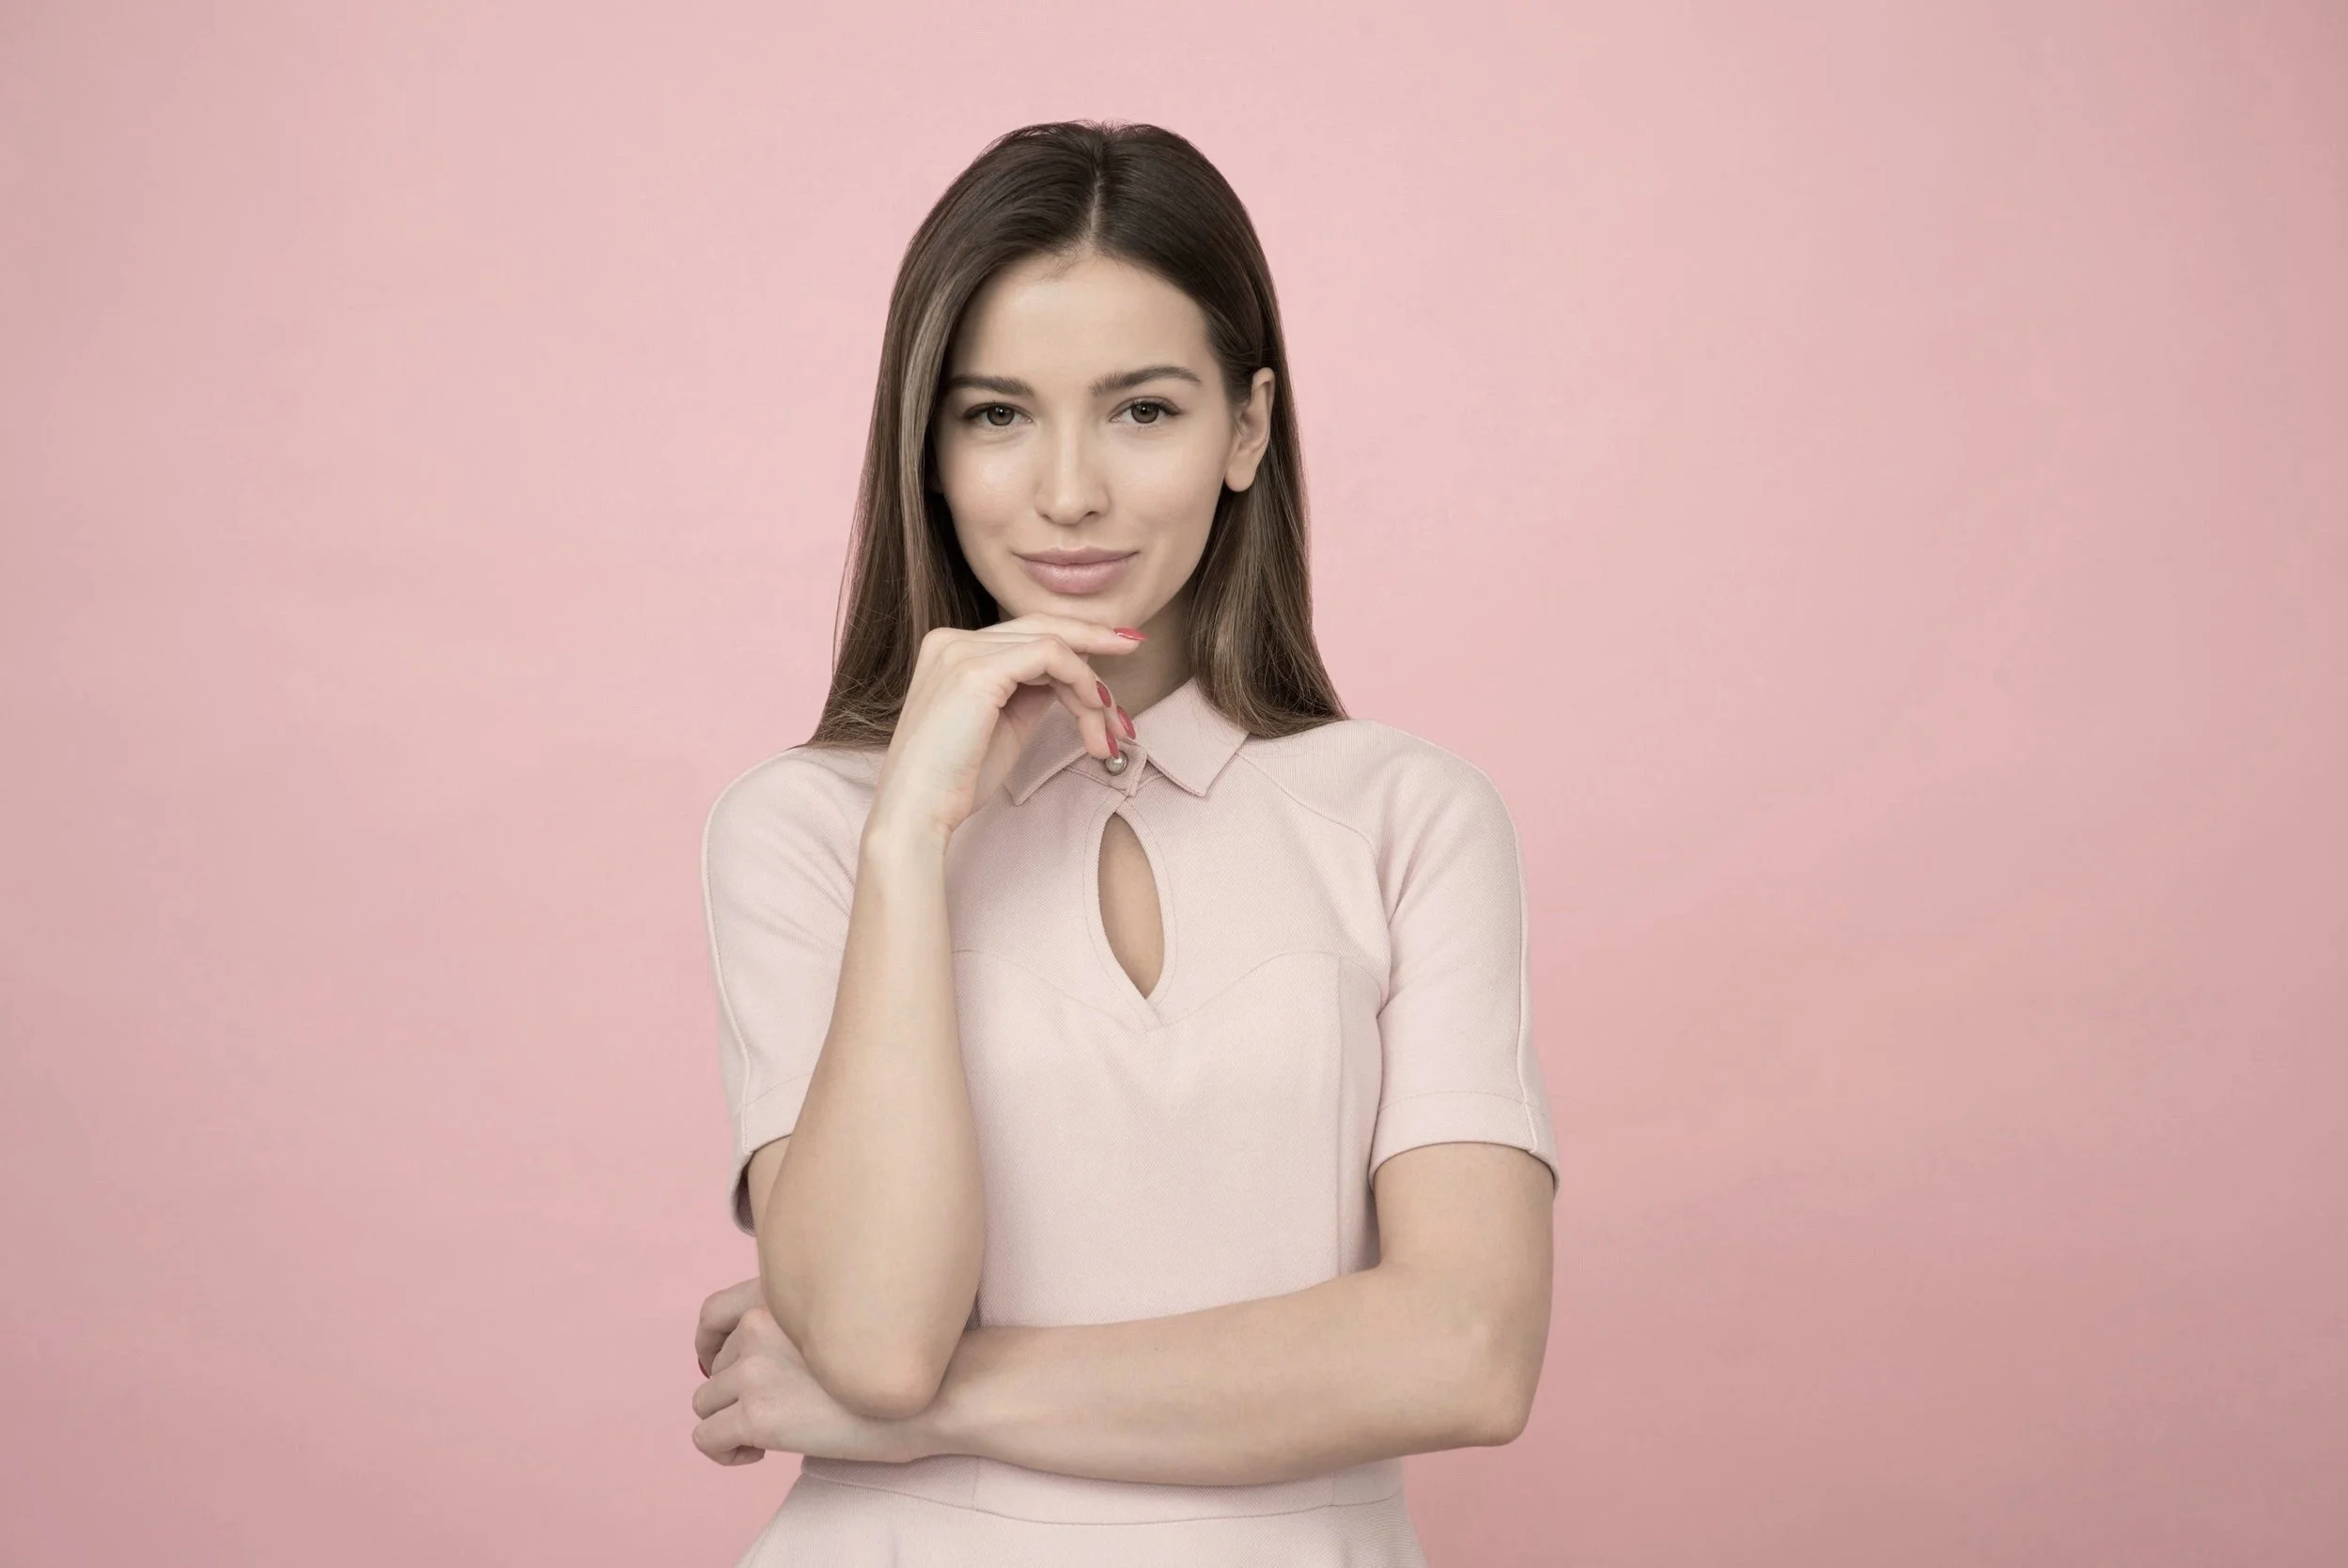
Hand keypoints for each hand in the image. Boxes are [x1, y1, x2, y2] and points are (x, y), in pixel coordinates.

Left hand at [690, 1283, 937, 1466]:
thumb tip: (762, 1363)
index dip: (710, 1347)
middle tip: (781, 1411)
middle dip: (738, 1392)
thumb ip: (799, 1324)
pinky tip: (758, 1454)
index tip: (724, 1370)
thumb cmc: (903, 1362)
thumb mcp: (843, 1318)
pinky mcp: (756, 1413)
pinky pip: (705, 1438)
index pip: (712, 1313)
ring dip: (732, 1421)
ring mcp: (755, 1368)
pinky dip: (724, 1452)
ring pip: (705, 1401)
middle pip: (715, 1366)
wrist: (933, 1394)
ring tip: (772, 1435)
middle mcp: (761, 1323)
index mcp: (781, 1294)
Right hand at [869, 613, 1143, 843]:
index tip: (1109, 664)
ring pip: (1053, 643)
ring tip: (1108, 729)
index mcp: (951, 649)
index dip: (1076, 645)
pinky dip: (1081, 681)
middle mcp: (952, 640)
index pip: (1026, 634)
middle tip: (1135, 649)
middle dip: (1095, 641)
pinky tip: (1093, 713)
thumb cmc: (956, 781)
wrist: (917, 813)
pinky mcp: (976, 670)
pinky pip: (1050, 656)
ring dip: (1091, 686)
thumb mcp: (1003, 724)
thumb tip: (1072, 677)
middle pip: (1042, 627)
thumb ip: (1031, 692)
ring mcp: (961, 650)